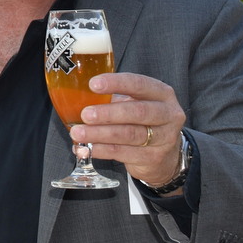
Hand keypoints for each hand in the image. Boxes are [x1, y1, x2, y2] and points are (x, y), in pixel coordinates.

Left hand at [69, 72, 186, 187]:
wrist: (164, 155)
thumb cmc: (141, 121)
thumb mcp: (133, 104)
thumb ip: (112, 98)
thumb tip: (74, 98)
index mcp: (161, 93)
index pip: (139, 84)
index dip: (116, 84)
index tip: (93, 84)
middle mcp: (168, 114)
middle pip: (138, 112)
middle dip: (109, 113)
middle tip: (85, 114)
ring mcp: (164, 138)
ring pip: (130, 135)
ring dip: (100, 134)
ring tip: (78, 133)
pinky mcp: (154, 158)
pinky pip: (124, 153)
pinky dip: (102, 150)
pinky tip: (86, 149)